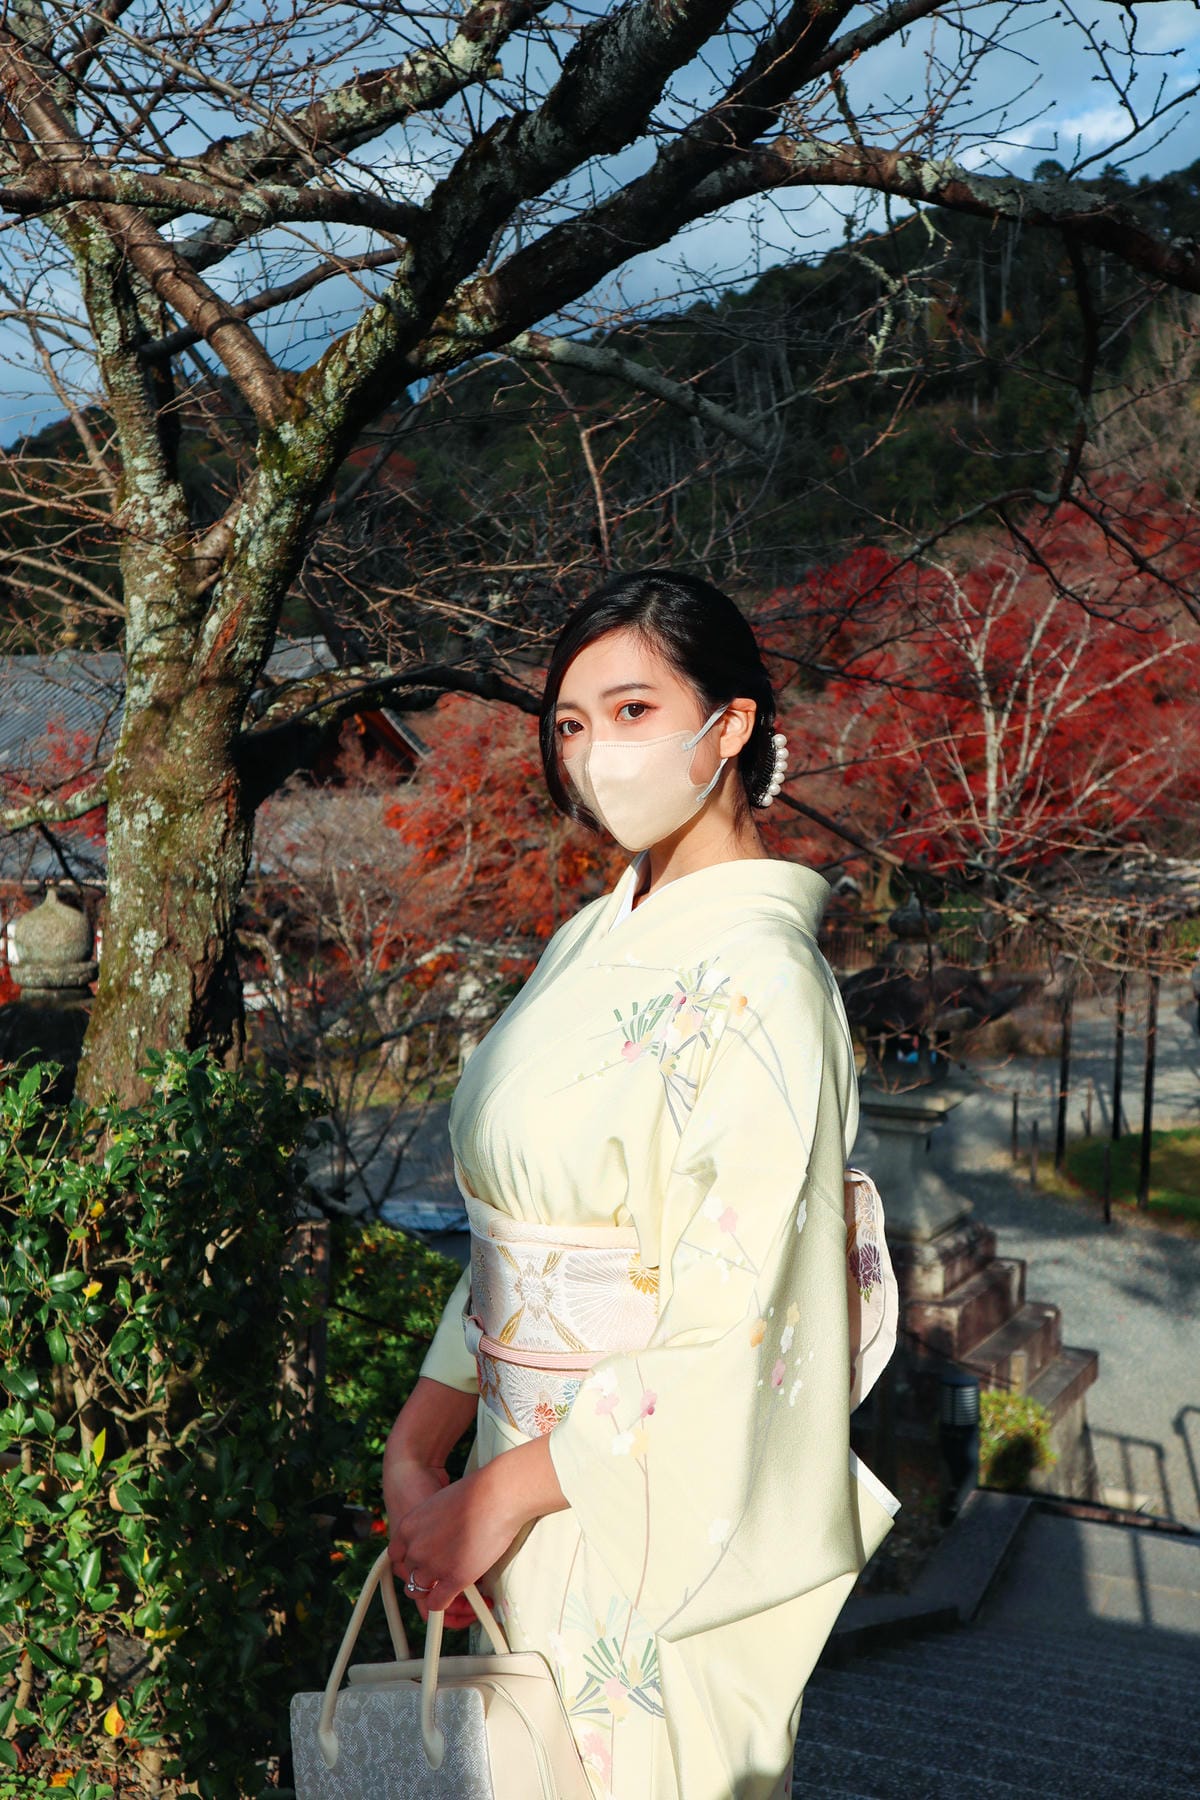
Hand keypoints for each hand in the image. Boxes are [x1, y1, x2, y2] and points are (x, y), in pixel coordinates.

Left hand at [390, 1461, 526, 1620]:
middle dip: (427, 1576)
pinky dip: (445, 1605)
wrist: (493, 1495)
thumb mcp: (438, 1504)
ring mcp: (432, 1566)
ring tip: (453, 1588)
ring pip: (421, 1591)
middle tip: (444, 1574)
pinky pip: (437, 1604)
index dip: (412, 1561)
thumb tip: (440, 1537)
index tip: (425, 1562)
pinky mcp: (452, 1579)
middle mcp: (415, 1549)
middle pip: (411, 1574)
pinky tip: (458, 1598)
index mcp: (407, 1527)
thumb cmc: (474, 1493)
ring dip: (435, 1591)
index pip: (398, 1556)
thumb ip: (431, 1525)